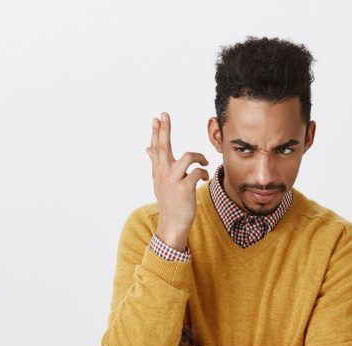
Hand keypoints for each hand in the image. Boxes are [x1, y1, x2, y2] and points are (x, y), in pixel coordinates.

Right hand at [146, 112, 208, 242]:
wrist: (172, 224)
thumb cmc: (169, 201)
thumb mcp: (159, 181)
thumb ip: (155, 163)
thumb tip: (148, 148)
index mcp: (158, 171)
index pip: (156, 148)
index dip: (156, 132)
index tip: (156, 118)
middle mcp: (163, 174)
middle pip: (163, 147)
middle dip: (163, 130)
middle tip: (164, 115)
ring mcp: (173, 181)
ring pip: (187, 157)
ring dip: (198, 156)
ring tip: (202, 162)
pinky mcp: (184, 188)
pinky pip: (196, 172)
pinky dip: (202, 173)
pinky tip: (203, 177)